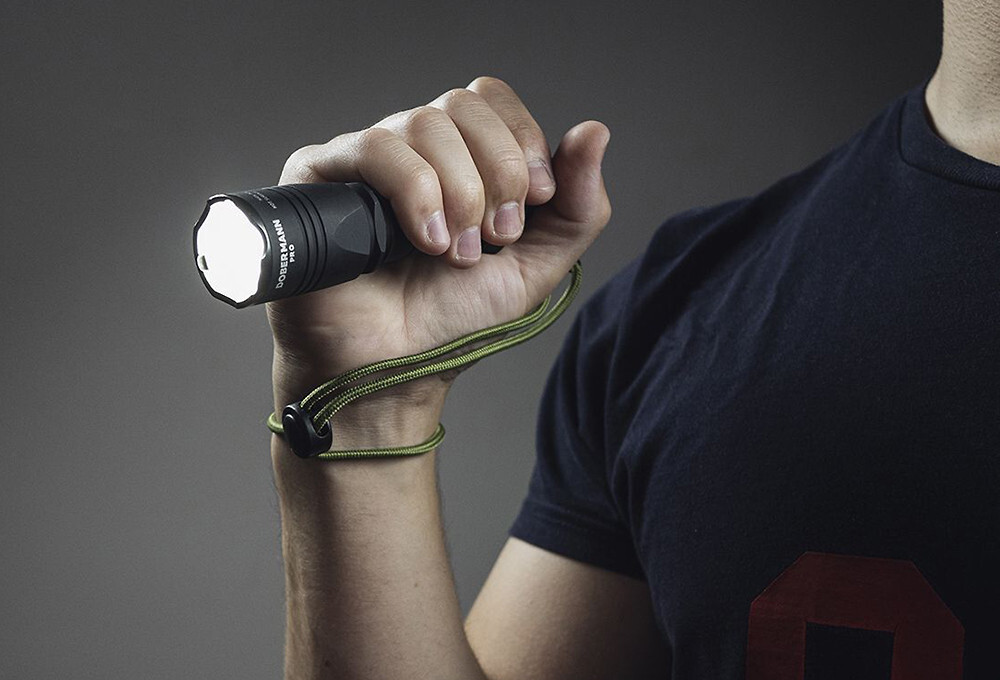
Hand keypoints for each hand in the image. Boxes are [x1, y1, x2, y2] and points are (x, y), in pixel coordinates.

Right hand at [267, 76, 611, 410]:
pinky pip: (374, 148)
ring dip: (458, 192)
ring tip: (453, 253)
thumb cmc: (454, 319)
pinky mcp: (320, 176)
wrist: (394, 368)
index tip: (533, 203)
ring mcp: (365, 160)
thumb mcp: (536, 267)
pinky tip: (425, 241)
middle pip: (461, 104)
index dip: (520, 140)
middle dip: (496, 171)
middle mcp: (412, 148)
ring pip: (422, 123)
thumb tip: (594, 130)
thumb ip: (577, 207)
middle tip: (495, 237)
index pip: (491, 99)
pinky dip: (416, 192)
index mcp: (461, 157)